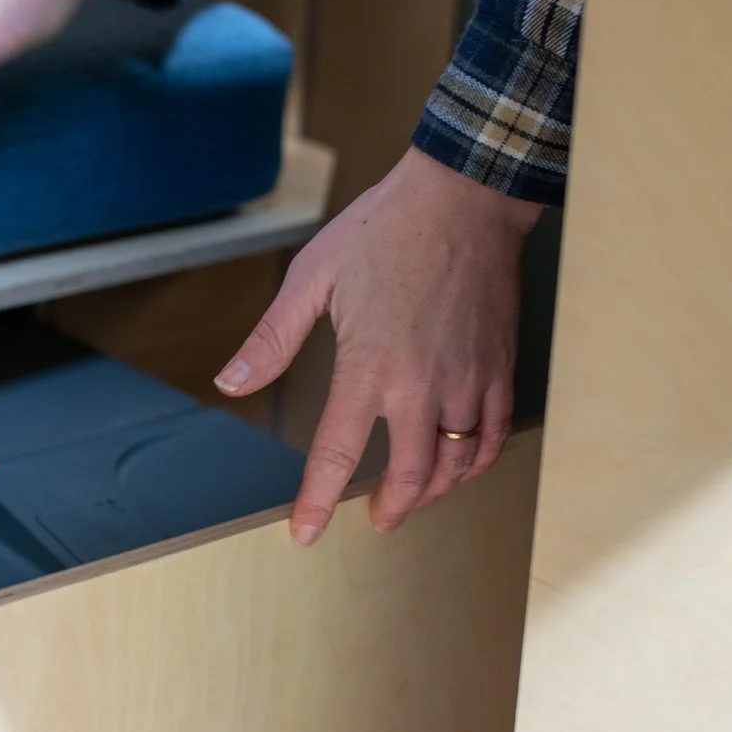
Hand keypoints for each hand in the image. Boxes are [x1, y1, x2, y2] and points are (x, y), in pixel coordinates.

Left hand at [217, 147, 541, 542]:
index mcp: (370, 365)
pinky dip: (477, 461)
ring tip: (414, 500)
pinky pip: (494, 436)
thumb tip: (230, 382)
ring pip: (457, 464)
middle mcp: (423, 385)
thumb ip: (273, 339)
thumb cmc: (384, 229)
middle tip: (375, 521)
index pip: (339, 455)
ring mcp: (469, 380)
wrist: (465, 197)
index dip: (317, 501)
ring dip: (434, 493)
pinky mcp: (501, 368)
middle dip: (391, 509)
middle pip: (411, 477)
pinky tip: (461, 465)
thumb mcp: (313, 277)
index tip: (305, 534)